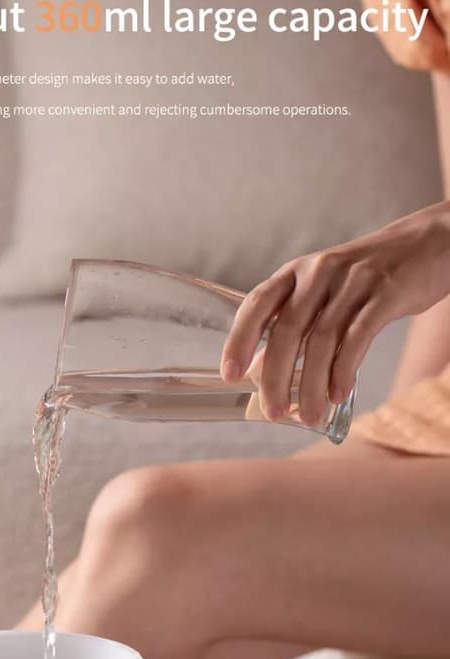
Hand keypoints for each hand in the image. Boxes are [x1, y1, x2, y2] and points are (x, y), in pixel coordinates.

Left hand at [220, 202, 449, 425]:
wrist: (427, 243)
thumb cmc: (368, 277)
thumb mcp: (324, 290)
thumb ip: (296, 323)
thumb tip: (262, 369)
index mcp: (296, 272)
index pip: (257, 304)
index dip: (240, 339)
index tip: (230, 373)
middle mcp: (318, 273)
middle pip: (287, 329)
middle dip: (276, 376)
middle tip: (273, 411)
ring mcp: (352, 281)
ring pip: (322, 339)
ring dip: (311, 384)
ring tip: (310, 415)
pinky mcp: (385, 293)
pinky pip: (358, 337)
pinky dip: (344, 370)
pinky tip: (337, 393)